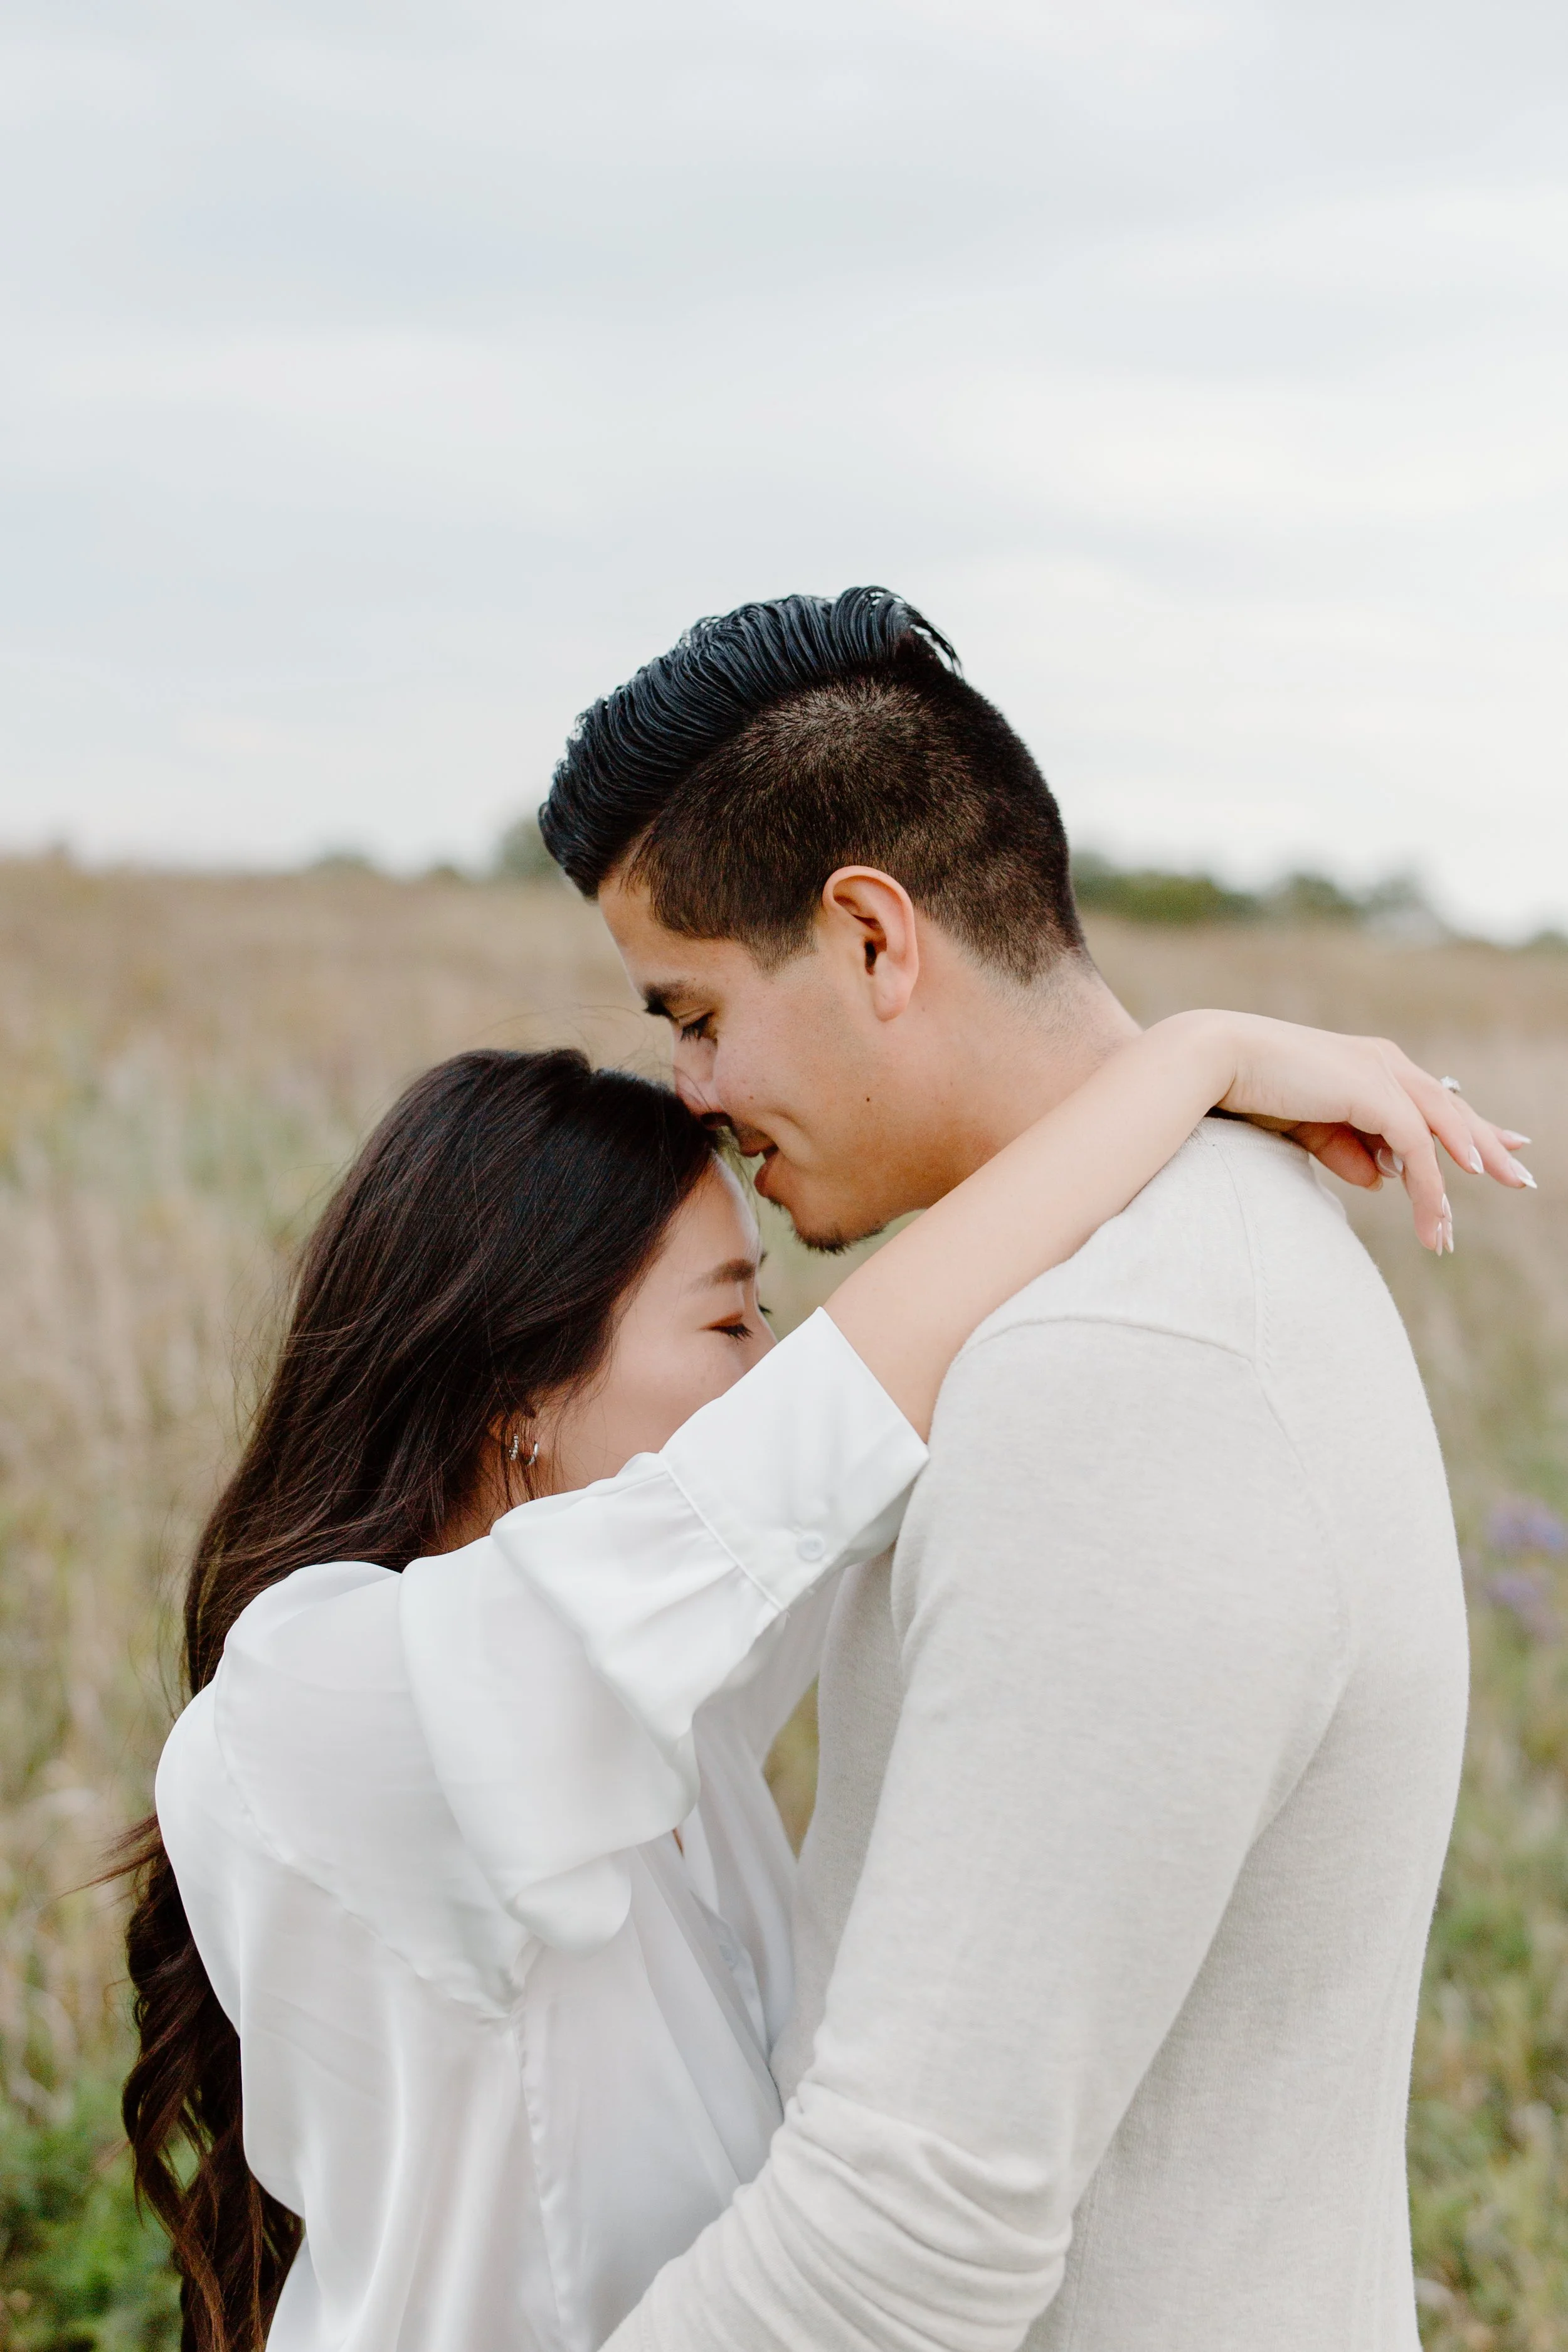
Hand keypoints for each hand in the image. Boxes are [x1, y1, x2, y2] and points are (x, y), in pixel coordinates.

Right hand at [1203, 1012, 1533, 1252]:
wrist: (1217, 1063)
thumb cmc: (1251, 1091)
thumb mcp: (1306, 1130)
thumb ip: (1345, 1151)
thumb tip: (1382, 1179)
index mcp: (1368, 1066)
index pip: (1431, 1098)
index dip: (1467, 1126)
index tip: (1497, 1148)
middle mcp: (1383, 1063)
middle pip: (1450, 1109)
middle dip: (1485, 1145)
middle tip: (1519, 1175)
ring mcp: (1381, 1072)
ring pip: (1441, 1128)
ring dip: (1456, 1177)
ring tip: (1450, 1229)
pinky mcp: (1374, 1091)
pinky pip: (1415, 1146)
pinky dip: (1429, 1182)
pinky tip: (1437, 1210)